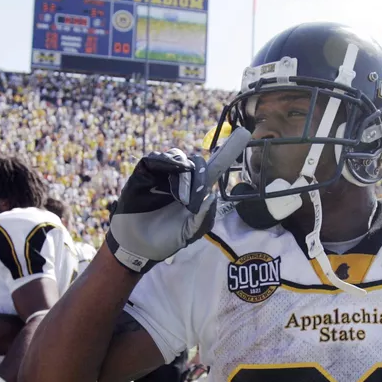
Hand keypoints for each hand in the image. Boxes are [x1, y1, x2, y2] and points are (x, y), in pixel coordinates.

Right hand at [107, 127, 249, 272]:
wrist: (137, 247)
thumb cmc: (166, 240)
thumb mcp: (189, 234)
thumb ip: (203, 218)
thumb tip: (212, 196)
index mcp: (196, 192)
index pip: (213, 169)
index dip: (227, 153)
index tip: (244, 134)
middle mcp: (181, 180)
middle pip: (195, 162)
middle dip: (197, 173)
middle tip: (189, 198)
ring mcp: (162, 176)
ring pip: (175, 156)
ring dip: (180, 167)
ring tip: (177, 192)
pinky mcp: (143, 175)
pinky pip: (153, 160)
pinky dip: (161, 162)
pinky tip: (164, 174)